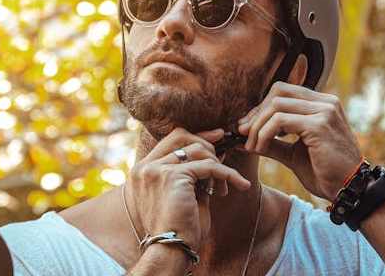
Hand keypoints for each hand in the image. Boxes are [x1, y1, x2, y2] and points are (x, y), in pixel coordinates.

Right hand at [127, 128, 251, 249]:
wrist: (173, 249)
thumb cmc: (181, 228)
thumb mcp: (189, 194)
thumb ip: (198, 173)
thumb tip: (216, 152)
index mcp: (143, 171)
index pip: (170, 140)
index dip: (195, 135)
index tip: (217, 136)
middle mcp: (145, 168)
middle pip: (181, 136)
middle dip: (208, 144)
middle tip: (226, 155)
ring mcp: (156, 170)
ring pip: (198, 151)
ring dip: (217, 166)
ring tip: (223, 189)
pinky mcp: (172, 176)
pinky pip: (209, 167)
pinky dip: (228, 174)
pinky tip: (241, 185)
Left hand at [236, 82, 362, 200]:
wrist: (348, 190)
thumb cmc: (325, 173)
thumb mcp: (293, 154)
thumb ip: (273, 142)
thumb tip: (245, 137)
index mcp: (322, 104)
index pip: (284, 92)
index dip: (261, 107)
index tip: (246, 127)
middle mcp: (326, 102)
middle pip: (278, 92)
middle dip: (256, 112)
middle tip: (243, 134)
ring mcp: (324, 111)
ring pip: (276, 105)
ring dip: (257, 126)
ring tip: (251, 146)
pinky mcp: (319, 125)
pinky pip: (280, 121)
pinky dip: (263, 134)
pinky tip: (260, 149)